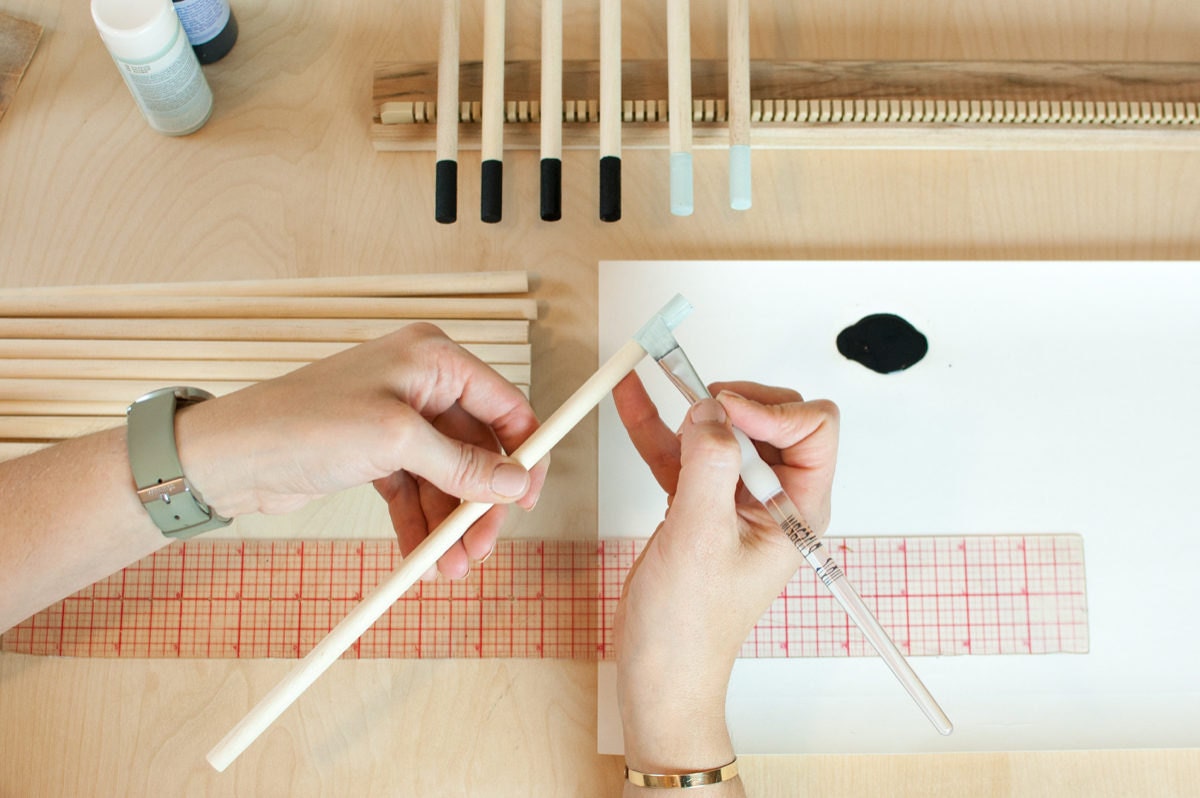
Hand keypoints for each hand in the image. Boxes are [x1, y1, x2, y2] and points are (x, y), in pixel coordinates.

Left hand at [174, 324, 547, 578]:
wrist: (231, 457)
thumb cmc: (302, 424)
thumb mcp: (396, 441)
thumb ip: (462, 462)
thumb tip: (515, 481)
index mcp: (433, 359)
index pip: (505, 405)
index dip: (523, 454)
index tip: (527, 500)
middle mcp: (421, 384)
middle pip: (479, 450)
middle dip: (480, 503)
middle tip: (478, 548)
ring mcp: (399, 420)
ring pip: (448, 477)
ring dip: (450, 524)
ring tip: (446, 568)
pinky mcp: (378, 453)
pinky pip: (417, 492)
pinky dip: (421, 524)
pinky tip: (420, 558)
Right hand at [611, 373, 838, 774]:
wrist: (659, 671)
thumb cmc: (690, 629)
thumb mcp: (700, 538)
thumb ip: (707, 466)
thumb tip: (709, 411)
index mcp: (797, 510)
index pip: (813, 430)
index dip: (772, 409)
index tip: (725, 408)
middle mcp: (773, 501)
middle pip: (770, 420)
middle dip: (732, 402)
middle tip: (696, 403)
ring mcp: (734, 501)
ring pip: (722, 431)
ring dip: (689, 407)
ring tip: (657, 379)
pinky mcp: (699, 505)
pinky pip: (683, 453)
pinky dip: (659, 428)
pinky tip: (636, 403)